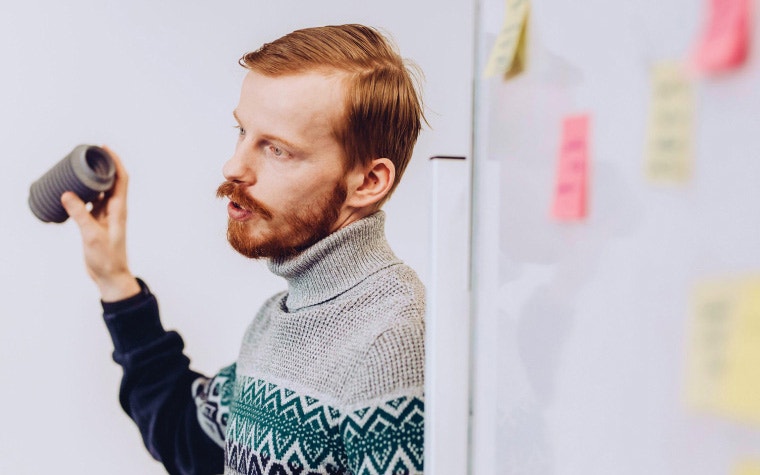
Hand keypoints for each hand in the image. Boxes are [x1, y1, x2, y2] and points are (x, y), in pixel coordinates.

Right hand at [61, 146, 140, 301]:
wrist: (110, 276)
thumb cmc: (106, 258)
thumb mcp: (91, 236)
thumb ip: (80, 215)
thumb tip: (68, 194)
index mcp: (119, 210)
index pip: (121, 179)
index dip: (115, 162)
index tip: (105, 148)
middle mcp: (115, 210)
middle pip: (111, 181)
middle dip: (102, 166)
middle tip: (87, 153)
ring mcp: (106, 216)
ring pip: (100, 192)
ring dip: (92, 179)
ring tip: (78, 168)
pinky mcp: (97, 223)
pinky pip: (91, 203)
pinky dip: (83, 194)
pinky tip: (72, 192)